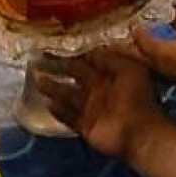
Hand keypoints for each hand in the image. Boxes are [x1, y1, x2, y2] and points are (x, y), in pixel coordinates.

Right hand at [30, 46, 161, 161]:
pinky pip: (69, 117)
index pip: (90, 59)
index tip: (58, 43)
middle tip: (40, 58)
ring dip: (54, 87)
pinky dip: (59, 111)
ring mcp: (92, 108)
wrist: (139, 133)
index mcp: (111, 73)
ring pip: (68, 95)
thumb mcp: (130, 69)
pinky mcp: (86, 126)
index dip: (76, 52)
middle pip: (76, 74)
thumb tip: (93, 46)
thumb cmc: (138, 97)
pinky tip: (47, 103)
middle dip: (60, 66)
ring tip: (36, 79)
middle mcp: (99, 88)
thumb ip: (110, 58)